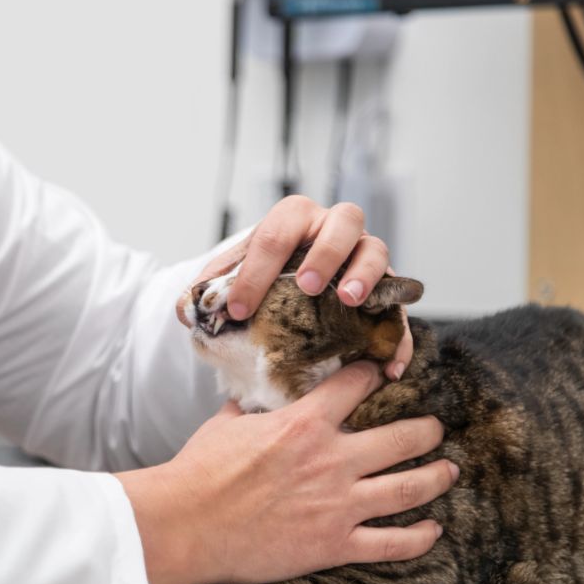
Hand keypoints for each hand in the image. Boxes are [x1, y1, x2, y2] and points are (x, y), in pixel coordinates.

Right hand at [116, 362, 453, 583]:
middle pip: (403, 437)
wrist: (187, 522)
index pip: (357, 385)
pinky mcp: (335, 545)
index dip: (374, 374)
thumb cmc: (199, 472)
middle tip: (435, 429)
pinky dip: (420, 537)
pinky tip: (434, 530)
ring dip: (436, 477)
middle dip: (427, 430)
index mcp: (304, 423)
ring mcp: (338, 504)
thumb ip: (248, 411)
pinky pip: (393, 544)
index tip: (383, 373)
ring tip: (449, 471)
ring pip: (410, 487)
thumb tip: (250, 402)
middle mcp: (332, 459)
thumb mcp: (224, 425)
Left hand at [177, 195, 411, 380]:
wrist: (287, 287)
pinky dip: (395, 333)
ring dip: (367, 275)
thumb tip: (185, 312)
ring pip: (377, 250)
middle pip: (343, 221)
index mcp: (292, 219)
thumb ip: (208, 293)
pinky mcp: (384, 287)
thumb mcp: (231, 280)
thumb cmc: (260, 279)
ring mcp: (363, 255)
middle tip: (309, 286)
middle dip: (326, 252)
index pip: (274, 235)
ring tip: (351, 303)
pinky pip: (397, 306)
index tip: (239, 308)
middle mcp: (332, 228)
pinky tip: (387, 364)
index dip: (255, 271)